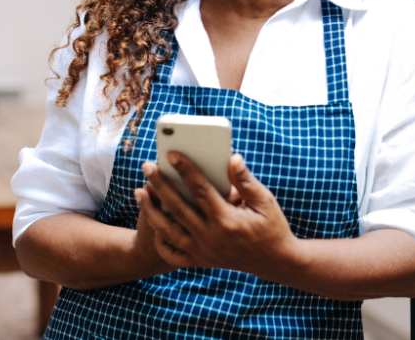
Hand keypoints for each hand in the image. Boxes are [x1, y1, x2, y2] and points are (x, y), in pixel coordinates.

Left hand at [138, 153, 301, 277]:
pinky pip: (173, 254)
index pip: (201, 190)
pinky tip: (152, 223)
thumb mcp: (265, 201)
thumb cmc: (271, 226)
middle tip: (147, 166)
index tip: (172, 153)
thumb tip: (231, 157)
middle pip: (178, 207)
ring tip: (139, 191)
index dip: (186, 170)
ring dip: (150, 210)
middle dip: (160, 184)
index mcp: (227, 220)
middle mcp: (211, 238)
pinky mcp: (200, 261)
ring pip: (168, 231)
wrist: (274, 262)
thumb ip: (246, 180)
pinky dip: (160, 240)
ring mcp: (203, 252)